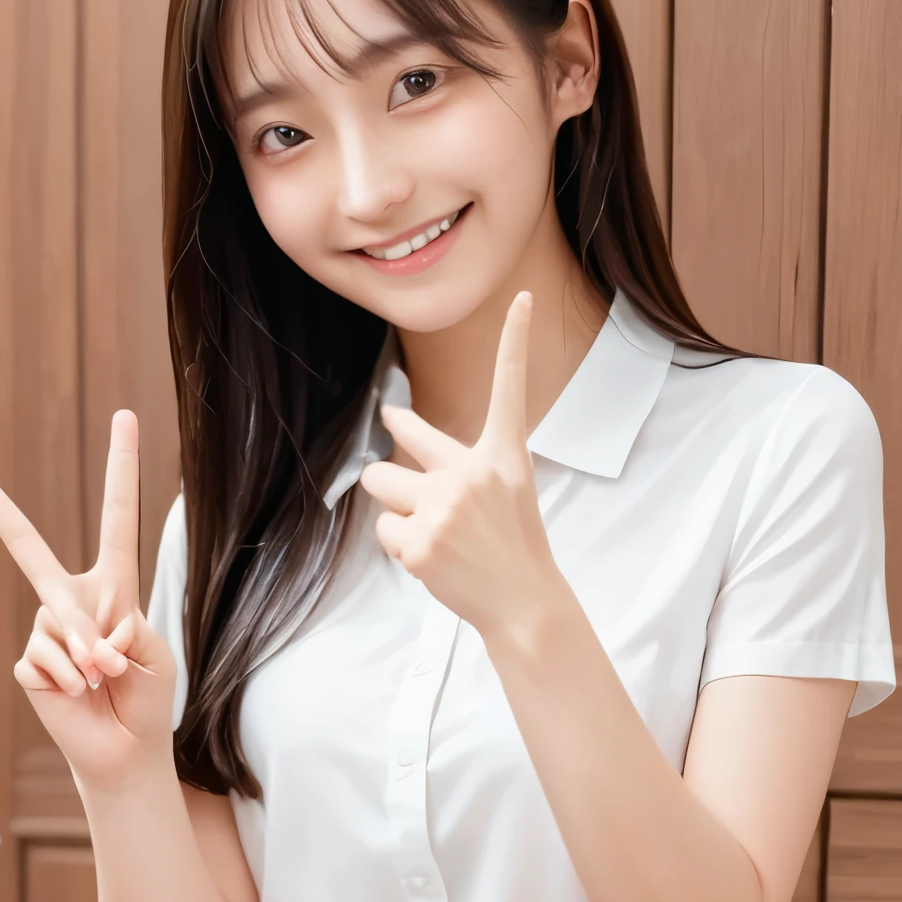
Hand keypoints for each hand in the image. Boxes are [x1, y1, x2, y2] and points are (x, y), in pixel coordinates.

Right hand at [0, 411, 176, 793]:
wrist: (125, 751)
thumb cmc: (146, 698)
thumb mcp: (152, 657)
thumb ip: (125, 633)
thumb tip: (85, 633)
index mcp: (112, 587)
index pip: (117, 519)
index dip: (121, 468)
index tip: (124, 417)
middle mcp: (70, 601)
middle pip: (27, 547)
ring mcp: (44, 632)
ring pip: (56, 625)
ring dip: (86, 658)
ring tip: (102, 682)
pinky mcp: (28, 666)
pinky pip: (41, 661)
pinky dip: (66, 681)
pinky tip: (77, 696)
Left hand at [359, 290, 567, 647]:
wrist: (522, 602)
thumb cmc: (511, 548)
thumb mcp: (504, 494)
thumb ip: (456, 469)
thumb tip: (390, 464)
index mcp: (501, 457)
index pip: (509, 391)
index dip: (514, 342)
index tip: (522, 299)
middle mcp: (472, 473)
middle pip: (398, 442)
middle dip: (391, 467)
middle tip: (418, 491)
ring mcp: (444, 506)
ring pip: (378, 486)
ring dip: (394, 512)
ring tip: (435, 537)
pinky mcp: (421, 541)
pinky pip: (384, 530)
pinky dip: (402, 548)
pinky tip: (437, 561)